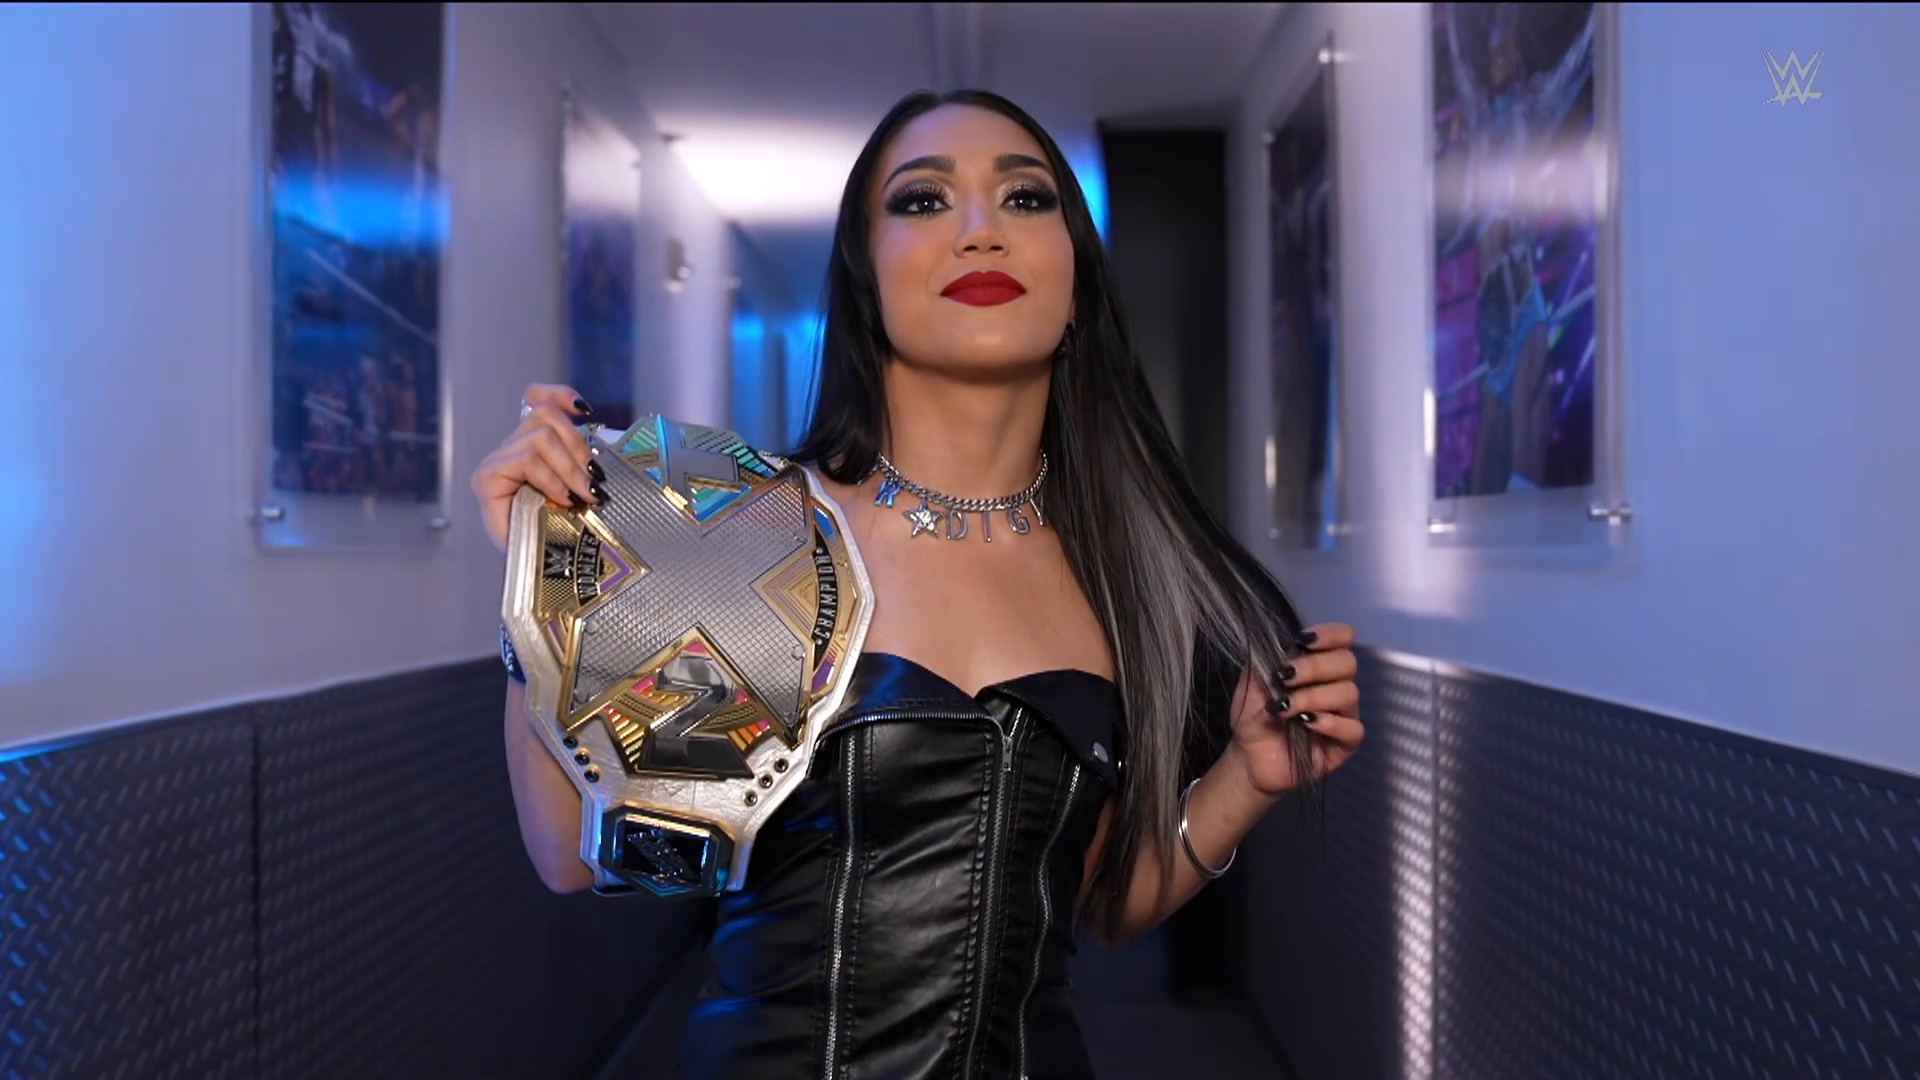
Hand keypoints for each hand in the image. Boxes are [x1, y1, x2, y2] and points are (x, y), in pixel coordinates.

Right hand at [470, 384, 599, 552]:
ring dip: (569, 467)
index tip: (586, 410)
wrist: (538, 569)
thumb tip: (604, 450)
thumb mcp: (578, 490)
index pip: (536, 399)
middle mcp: (510, 448)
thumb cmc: (559, 532)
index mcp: (532, 445)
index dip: (560, 395)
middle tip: (595, 480)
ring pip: (539, 436)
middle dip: (578, 445)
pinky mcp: (487, 478)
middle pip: (544, 415)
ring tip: (582, 495)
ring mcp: (497, 462)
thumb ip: (580, 464)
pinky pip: (526, 460)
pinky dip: (550, 479)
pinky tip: (561, 498)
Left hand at [1225, 622, 1363, 796]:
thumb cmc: (1254, 715)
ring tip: (1284, 708)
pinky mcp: (1345, 744)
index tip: (1303, 641)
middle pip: (1347, 662)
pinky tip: (1306, 723)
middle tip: (1284, 678)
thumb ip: (1267, 658)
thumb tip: (1284, 645)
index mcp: (1319, 665)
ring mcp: (1344, 715)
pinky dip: (1329, 722)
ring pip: (1348, 694)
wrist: (1248, 756)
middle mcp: (1336, 685)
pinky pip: (1353, 728)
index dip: (1330, 634)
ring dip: (1313, 697)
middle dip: (1314, 667)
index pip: (1343, 638)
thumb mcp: (1252, 681)